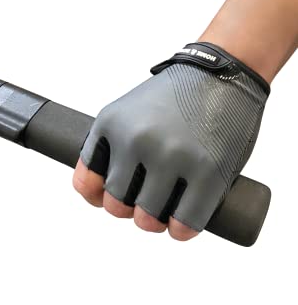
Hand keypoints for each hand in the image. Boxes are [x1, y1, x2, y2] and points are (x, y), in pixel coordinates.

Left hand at [73, 42, 268, 239]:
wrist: (220, 74)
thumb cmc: (172, 94)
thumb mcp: (128, 108)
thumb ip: (112, 142)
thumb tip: (99, 191)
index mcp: (111, 124)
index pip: (86, 179)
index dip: (94, 196)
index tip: (104, 198)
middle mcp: (136, 141)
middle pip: (116, 202)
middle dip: (126, 209)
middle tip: (140, 204)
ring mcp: (172, 157)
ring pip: (147, 217)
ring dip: (151, 222)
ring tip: (159, 216)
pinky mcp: (208, 172)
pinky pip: (185, 221)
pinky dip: (180, 231)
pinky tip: (179, 227)